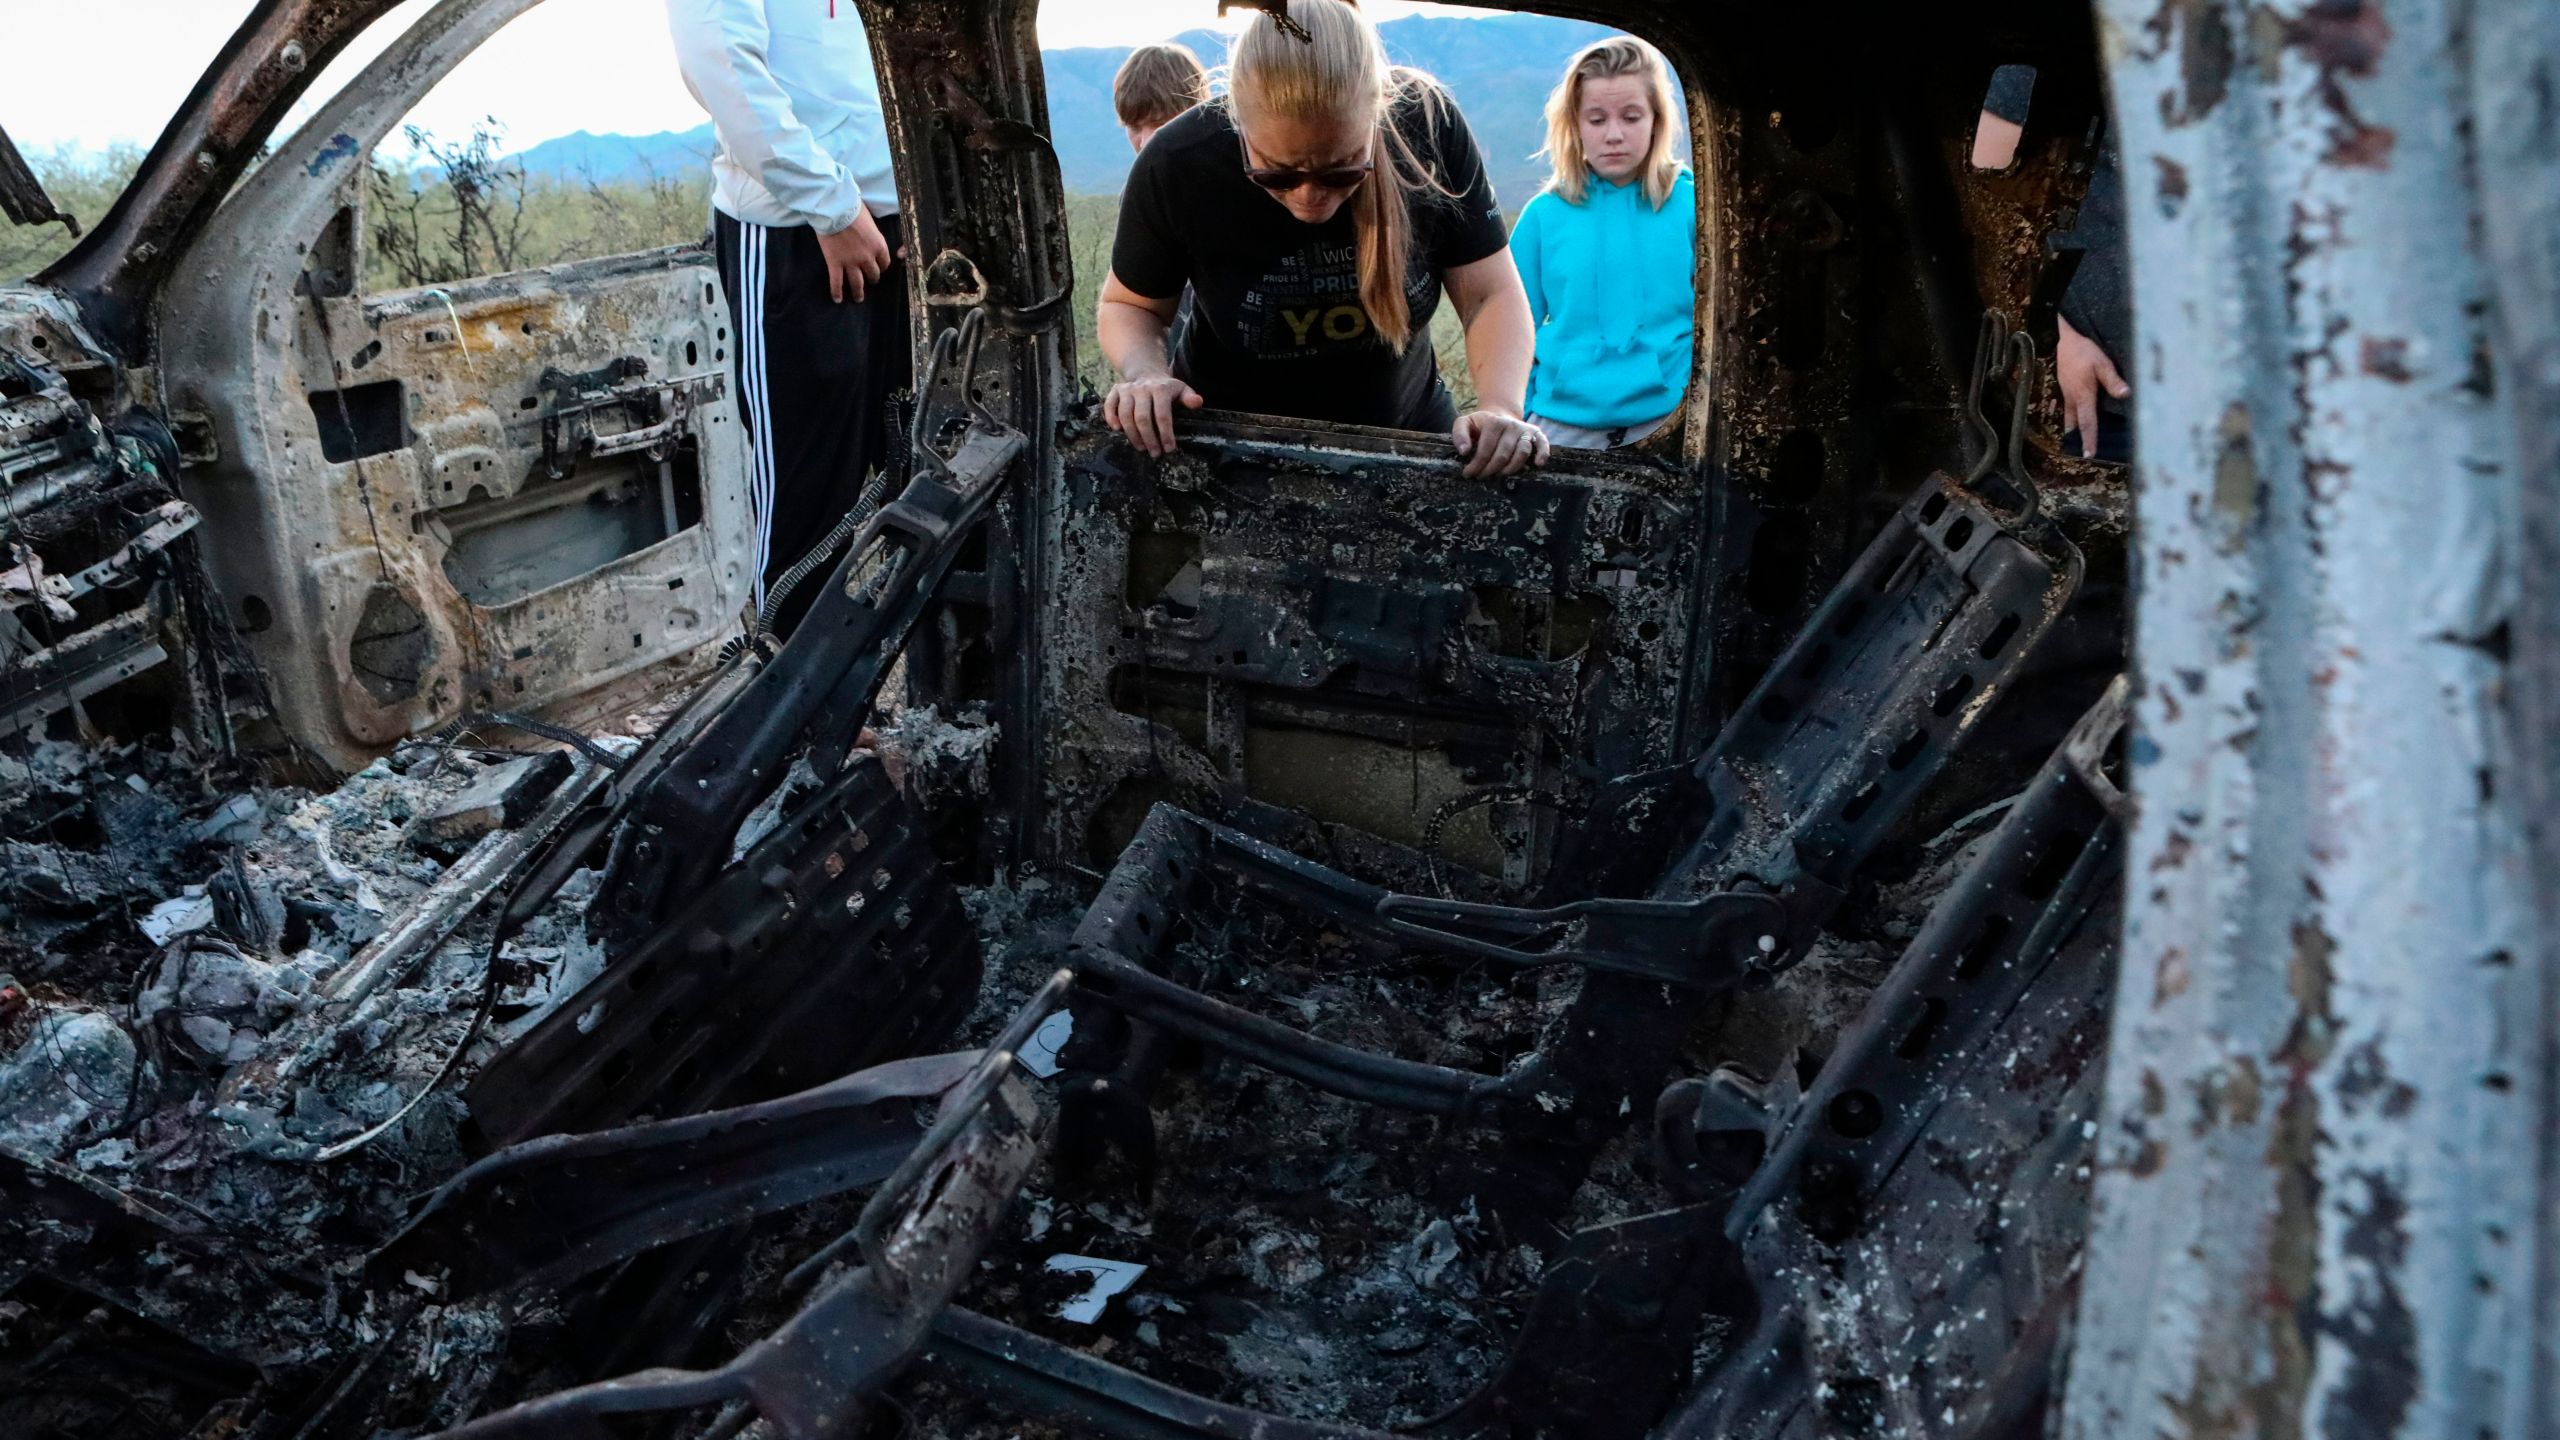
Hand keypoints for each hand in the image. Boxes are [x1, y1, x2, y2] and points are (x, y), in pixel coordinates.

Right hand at [814, 207, 892, 302]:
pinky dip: (837, 292)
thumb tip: (868, 230)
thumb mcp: (869, 219)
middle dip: (873, 279)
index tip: (879, 268)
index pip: (884, 262)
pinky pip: (837, 282)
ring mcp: (851, 262)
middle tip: (870, 281)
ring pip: (857, 283)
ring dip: (858, 292)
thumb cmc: (853, 208)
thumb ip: (871, 231)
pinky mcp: (835, 263)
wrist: (835, 210)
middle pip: (873, 274)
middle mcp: (867, 257)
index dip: (882, 266)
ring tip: (858, 298)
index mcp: (878, 246)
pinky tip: (837, 299)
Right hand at [1103, 373, 1204, 456]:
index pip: (1162, 415)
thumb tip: (1198, 402)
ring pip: (1126, 414)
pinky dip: (1111, 418)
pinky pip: (1109, 405)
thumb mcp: (1181, 390)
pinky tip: (1117, 430)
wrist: (1147, 374)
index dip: (1165, 434)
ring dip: (1132, 435)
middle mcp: (1142, 388)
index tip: (1169, 449)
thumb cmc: (1167, 389)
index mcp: (1160, 389)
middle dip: (1149, 439)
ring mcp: (1127, 389)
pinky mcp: (1115, 391)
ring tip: (1141, 448)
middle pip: (1142, 418)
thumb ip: (1189, 397)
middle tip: (1155, 453)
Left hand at [1452, 409, 1548, 477]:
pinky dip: (1543, 454)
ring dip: (1510, 469)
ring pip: (1522, 453)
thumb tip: (1464, 451)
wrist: (1500, 416)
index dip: (1476, 465)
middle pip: (1503, 455)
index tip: (1469, 474)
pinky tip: (1538, 464)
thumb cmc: (1481, 425)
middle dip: (1490, 470)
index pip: (1486, 449)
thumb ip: (1459, 434)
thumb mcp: (1465, 423)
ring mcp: (1525, 430)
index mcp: (1494, 422)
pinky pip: (1543, 444)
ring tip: (1500, 475)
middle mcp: (1512, 425)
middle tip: (1482, 477)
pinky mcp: (1536, 434)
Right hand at [2055, 315, 2128, 457]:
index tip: (2089, 454)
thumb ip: (2113, 380)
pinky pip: (2067, 407)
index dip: (2090, 439)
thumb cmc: (2083, 351)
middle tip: (2082, 453)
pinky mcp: (2064, 387)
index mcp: (2083, 396)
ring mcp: (2066, 393)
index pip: (2088, 422)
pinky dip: (2070, 417)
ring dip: (2073, 429)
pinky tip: (2073, 419)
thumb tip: (2126, 394)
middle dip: (2079, 438)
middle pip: (2076, 424)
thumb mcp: (2102, 363)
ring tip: (2077, 440)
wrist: (2062, 340)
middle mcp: (2073, 398)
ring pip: (2069, 417)